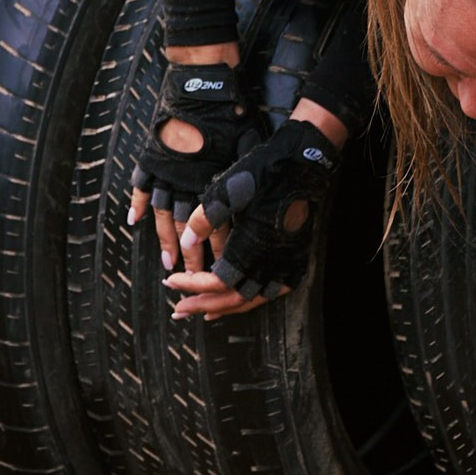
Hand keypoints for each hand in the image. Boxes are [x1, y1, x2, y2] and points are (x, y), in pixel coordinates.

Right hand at [127, 56, 262, 273]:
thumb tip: (251, 192)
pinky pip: (139, 185)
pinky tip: (133, 222)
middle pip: (188, 228)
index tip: (222, 266)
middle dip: (191, 255)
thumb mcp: (246, 144)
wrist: (201, 85)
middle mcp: (186, 181)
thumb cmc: (229, 112)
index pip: (217, 222)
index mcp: (211, 180)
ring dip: (165, 239)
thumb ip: (241, 171)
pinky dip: (135, 203)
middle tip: (192, 276)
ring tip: (167, 262)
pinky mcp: (151, 155)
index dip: (219, 246)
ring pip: (163, 214)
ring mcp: (165, 170)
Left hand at [166, 114, 342, 320]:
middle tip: (178, 308)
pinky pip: (274, 291)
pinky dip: (254, 300)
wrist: (304, 163)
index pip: (218, 281)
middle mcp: (271, 262)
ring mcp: (287, 263)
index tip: (171, 281)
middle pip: (233, 298)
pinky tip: (244, 299)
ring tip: (204, 311)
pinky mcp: (296, 258)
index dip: (192, 284)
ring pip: (253, 299)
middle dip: (202, 304)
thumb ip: (205, 219)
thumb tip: (187, 244)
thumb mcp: (230, 188)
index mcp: (253, 247)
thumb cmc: (266, 172)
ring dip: (226, 307)